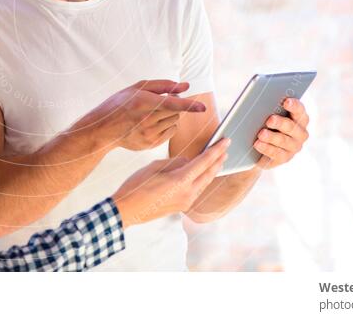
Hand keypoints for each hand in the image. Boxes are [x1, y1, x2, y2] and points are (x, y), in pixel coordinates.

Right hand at [74, 80, 206, 150]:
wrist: (103, 129)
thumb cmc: (119, 105)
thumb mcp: (137, 88)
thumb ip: (163, 86)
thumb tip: (185, 86)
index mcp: (144, 102)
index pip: (172, 104)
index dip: (189, 105)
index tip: (203, 107)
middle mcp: (147, 119)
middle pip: (176, 113)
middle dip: (173, 107)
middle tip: (158, 104)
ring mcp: (149, 134)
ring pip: (174, 123)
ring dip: (169, 117)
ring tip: (151, 115)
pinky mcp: (150, 144)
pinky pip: (169, 133)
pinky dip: (165, 127)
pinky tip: (150, 125)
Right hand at [112, 138, 229, 226]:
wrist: (127, 210)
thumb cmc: (136, 186)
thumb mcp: (154, 167)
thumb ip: (175, 162)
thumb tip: (187, 162)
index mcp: (180, 180)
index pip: (204, 162)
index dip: (216, 150)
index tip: (225, 141)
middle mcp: (187, 193)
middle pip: (209, 173)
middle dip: (218, 160)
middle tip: (225, 148)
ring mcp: (185, 202)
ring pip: (204, 183)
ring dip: (212, 170)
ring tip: (218, 160)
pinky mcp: (181, 206)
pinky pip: (197, 190)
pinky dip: (203, 179)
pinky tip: (203, 174)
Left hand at [254, 97, 309, 168]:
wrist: (260, 147)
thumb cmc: (267, 125)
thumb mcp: (269, 115)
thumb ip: (271, 108)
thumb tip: (263, 102)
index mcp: (299, 118)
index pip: (299, 110)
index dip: (294, 106)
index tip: (286, 101)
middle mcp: (300, 133)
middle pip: (291, 126)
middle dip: (280, 123)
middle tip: (269, 120)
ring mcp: (294, 146)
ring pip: (283, 141)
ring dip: (272, 137)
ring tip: (261, 134)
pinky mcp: (285, 157)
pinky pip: (276, 153)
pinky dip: (266, 148)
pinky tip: (258, 144)